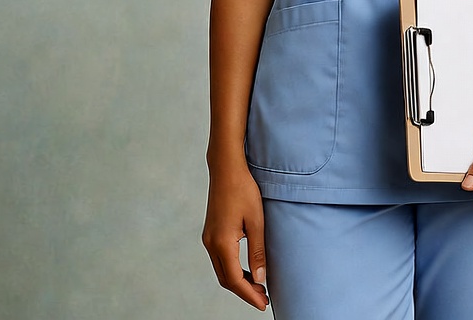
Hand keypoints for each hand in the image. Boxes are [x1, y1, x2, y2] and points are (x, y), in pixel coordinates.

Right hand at [202, 162, 269, 310]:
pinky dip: (232, 269)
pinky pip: (220, 259)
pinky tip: (246, 269)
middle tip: (263, 298)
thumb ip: (258, 251)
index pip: (235, 280)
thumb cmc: (243, 190)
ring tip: (257, 287)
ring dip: (238, 281)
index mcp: (222, 243)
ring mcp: (208, 238)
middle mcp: (210, 243)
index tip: (263, 304)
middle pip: (226, 279)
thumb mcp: (256, 220)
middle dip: (244, 292)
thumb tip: (260, 279)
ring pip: (222, 270)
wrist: (226, 168)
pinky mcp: (210, 232)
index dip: (249, 295)